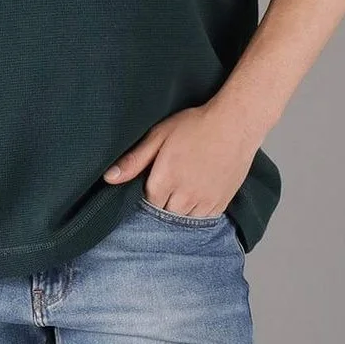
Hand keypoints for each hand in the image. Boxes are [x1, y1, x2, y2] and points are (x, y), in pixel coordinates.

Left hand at [103, 101, 258, 217]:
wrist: (235, 124)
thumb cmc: (196, 125)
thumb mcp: (159, 136)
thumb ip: (134, 160)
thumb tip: (109, 178)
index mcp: (164, 181)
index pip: (147, 202)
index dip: (150, 192)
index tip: (155, 180)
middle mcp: (183, 197)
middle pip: (164, 213)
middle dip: (163, 202)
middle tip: (170, 182)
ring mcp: (203, 202)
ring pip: (183, 219)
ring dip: (180, 208)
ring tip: (184, 188)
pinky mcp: (221, 203)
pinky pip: (203, 219)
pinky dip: (198, 211)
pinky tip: (198, 193)